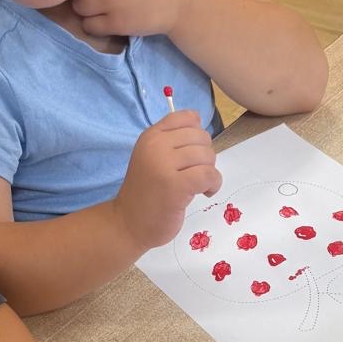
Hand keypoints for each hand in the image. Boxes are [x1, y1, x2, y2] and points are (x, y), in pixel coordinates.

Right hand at [112, 109, 220, 252]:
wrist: (128, 224)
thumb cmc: (146, 192)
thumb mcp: (152, 156)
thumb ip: (172, 139)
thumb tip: (198, 120)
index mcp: (151, 136)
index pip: (186, 118)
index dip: (197, 134)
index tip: (190, 154)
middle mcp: (156, 146)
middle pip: (201, 137)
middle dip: (205, 156)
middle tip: (194, 174)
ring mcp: (164, 165)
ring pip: (207, 156)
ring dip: (210, 172)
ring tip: (198, 185)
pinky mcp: (176, 186)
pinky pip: (209, 175)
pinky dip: (214, 184)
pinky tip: (205, 192)